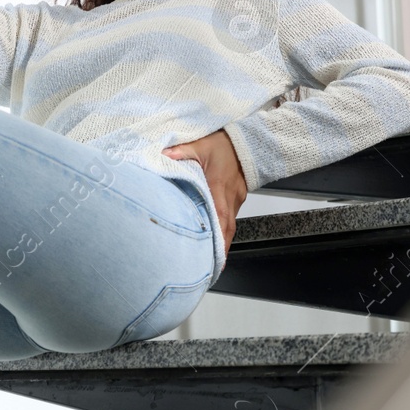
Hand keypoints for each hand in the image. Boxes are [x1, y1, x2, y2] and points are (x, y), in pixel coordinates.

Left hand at [163, 130, 246, 251]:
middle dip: (220, 249)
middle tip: (211, 268)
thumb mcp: (200, 144)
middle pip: (227, 228)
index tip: (213, 254)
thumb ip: (181, 151)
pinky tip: (215, 239)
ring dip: (222, 242)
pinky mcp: (237, 198)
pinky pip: (230, 218)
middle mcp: (230, 196)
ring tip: (211, 260)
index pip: (219, 215)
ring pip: (229, 225)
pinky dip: (223, 230)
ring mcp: (236, 198)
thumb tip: (164, 156)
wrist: (245, 140)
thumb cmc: (224, 143)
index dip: (217, 237)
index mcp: (219, 185)